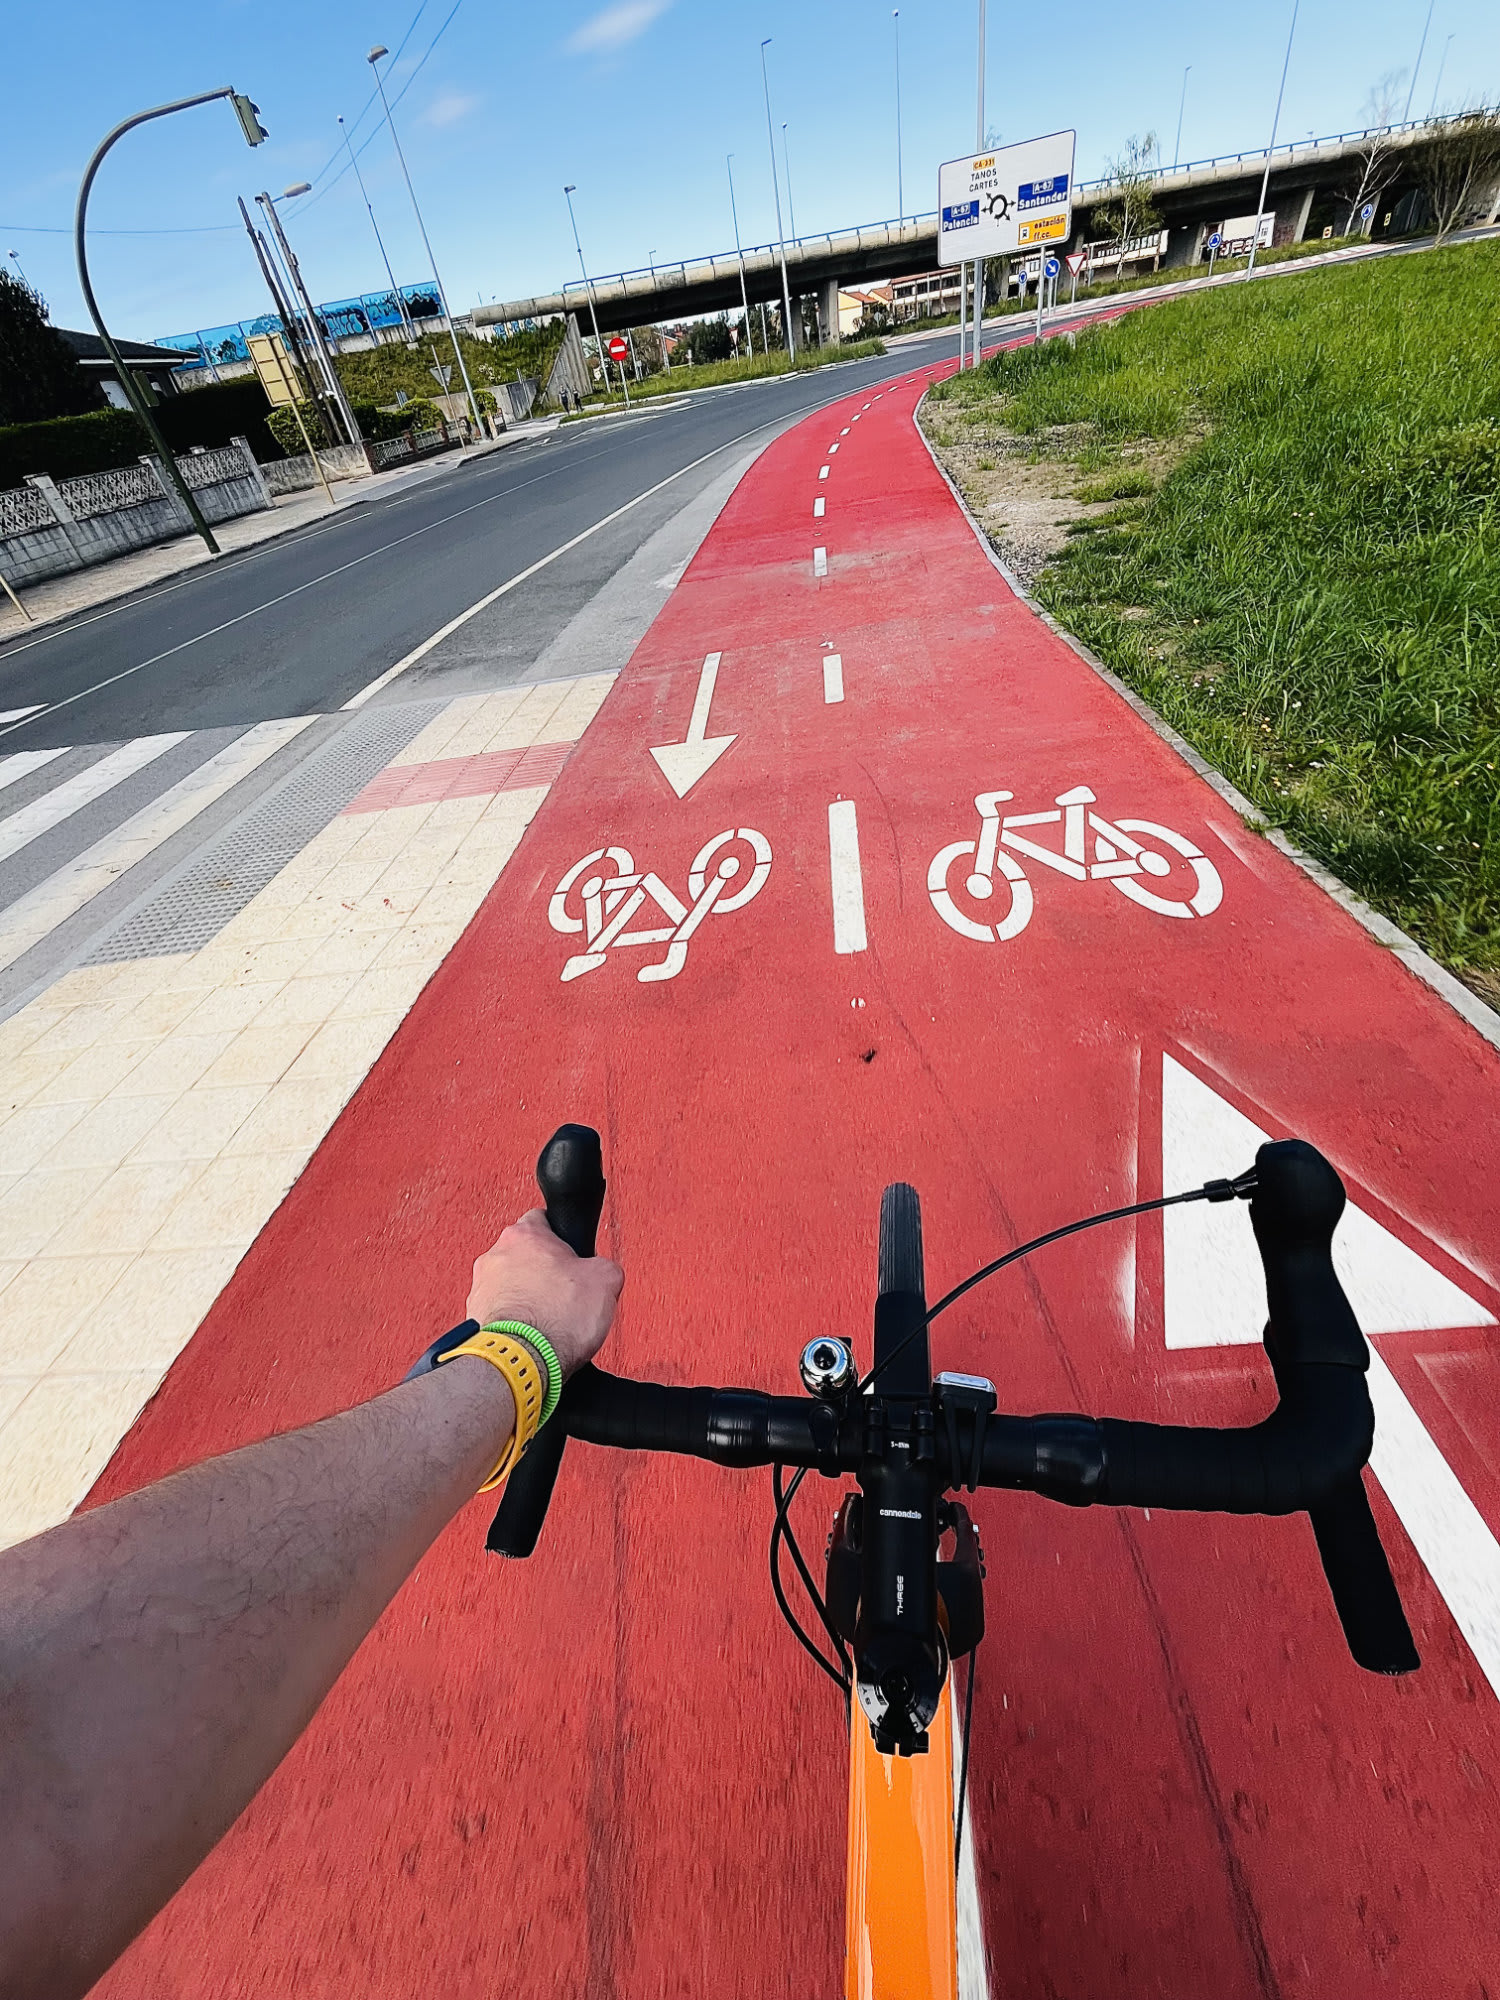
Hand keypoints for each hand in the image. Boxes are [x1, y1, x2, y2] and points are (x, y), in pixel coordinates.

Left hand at [465, 1209, 622, 1379]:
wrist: (523, 1361)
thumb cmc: (556, 1319)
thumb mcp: (606, 1280)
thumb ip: (604, 1266)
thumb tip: (602, 1273)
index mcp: (524, 1234)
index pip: (544, 1220)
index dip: (563, 1240)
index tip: (571, 1256)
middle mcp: (494, 1255)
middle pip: (526, 1255)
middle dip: (544, 1272)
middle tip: (566, 1293)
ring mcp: (480, 1287)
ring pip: (511, 1284)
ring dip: (527, 1297)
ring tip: (550, 1320)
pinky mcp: (474, 1316)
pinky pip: (500, 1311)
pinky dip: (514, 1321)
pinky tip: (533, 1335)